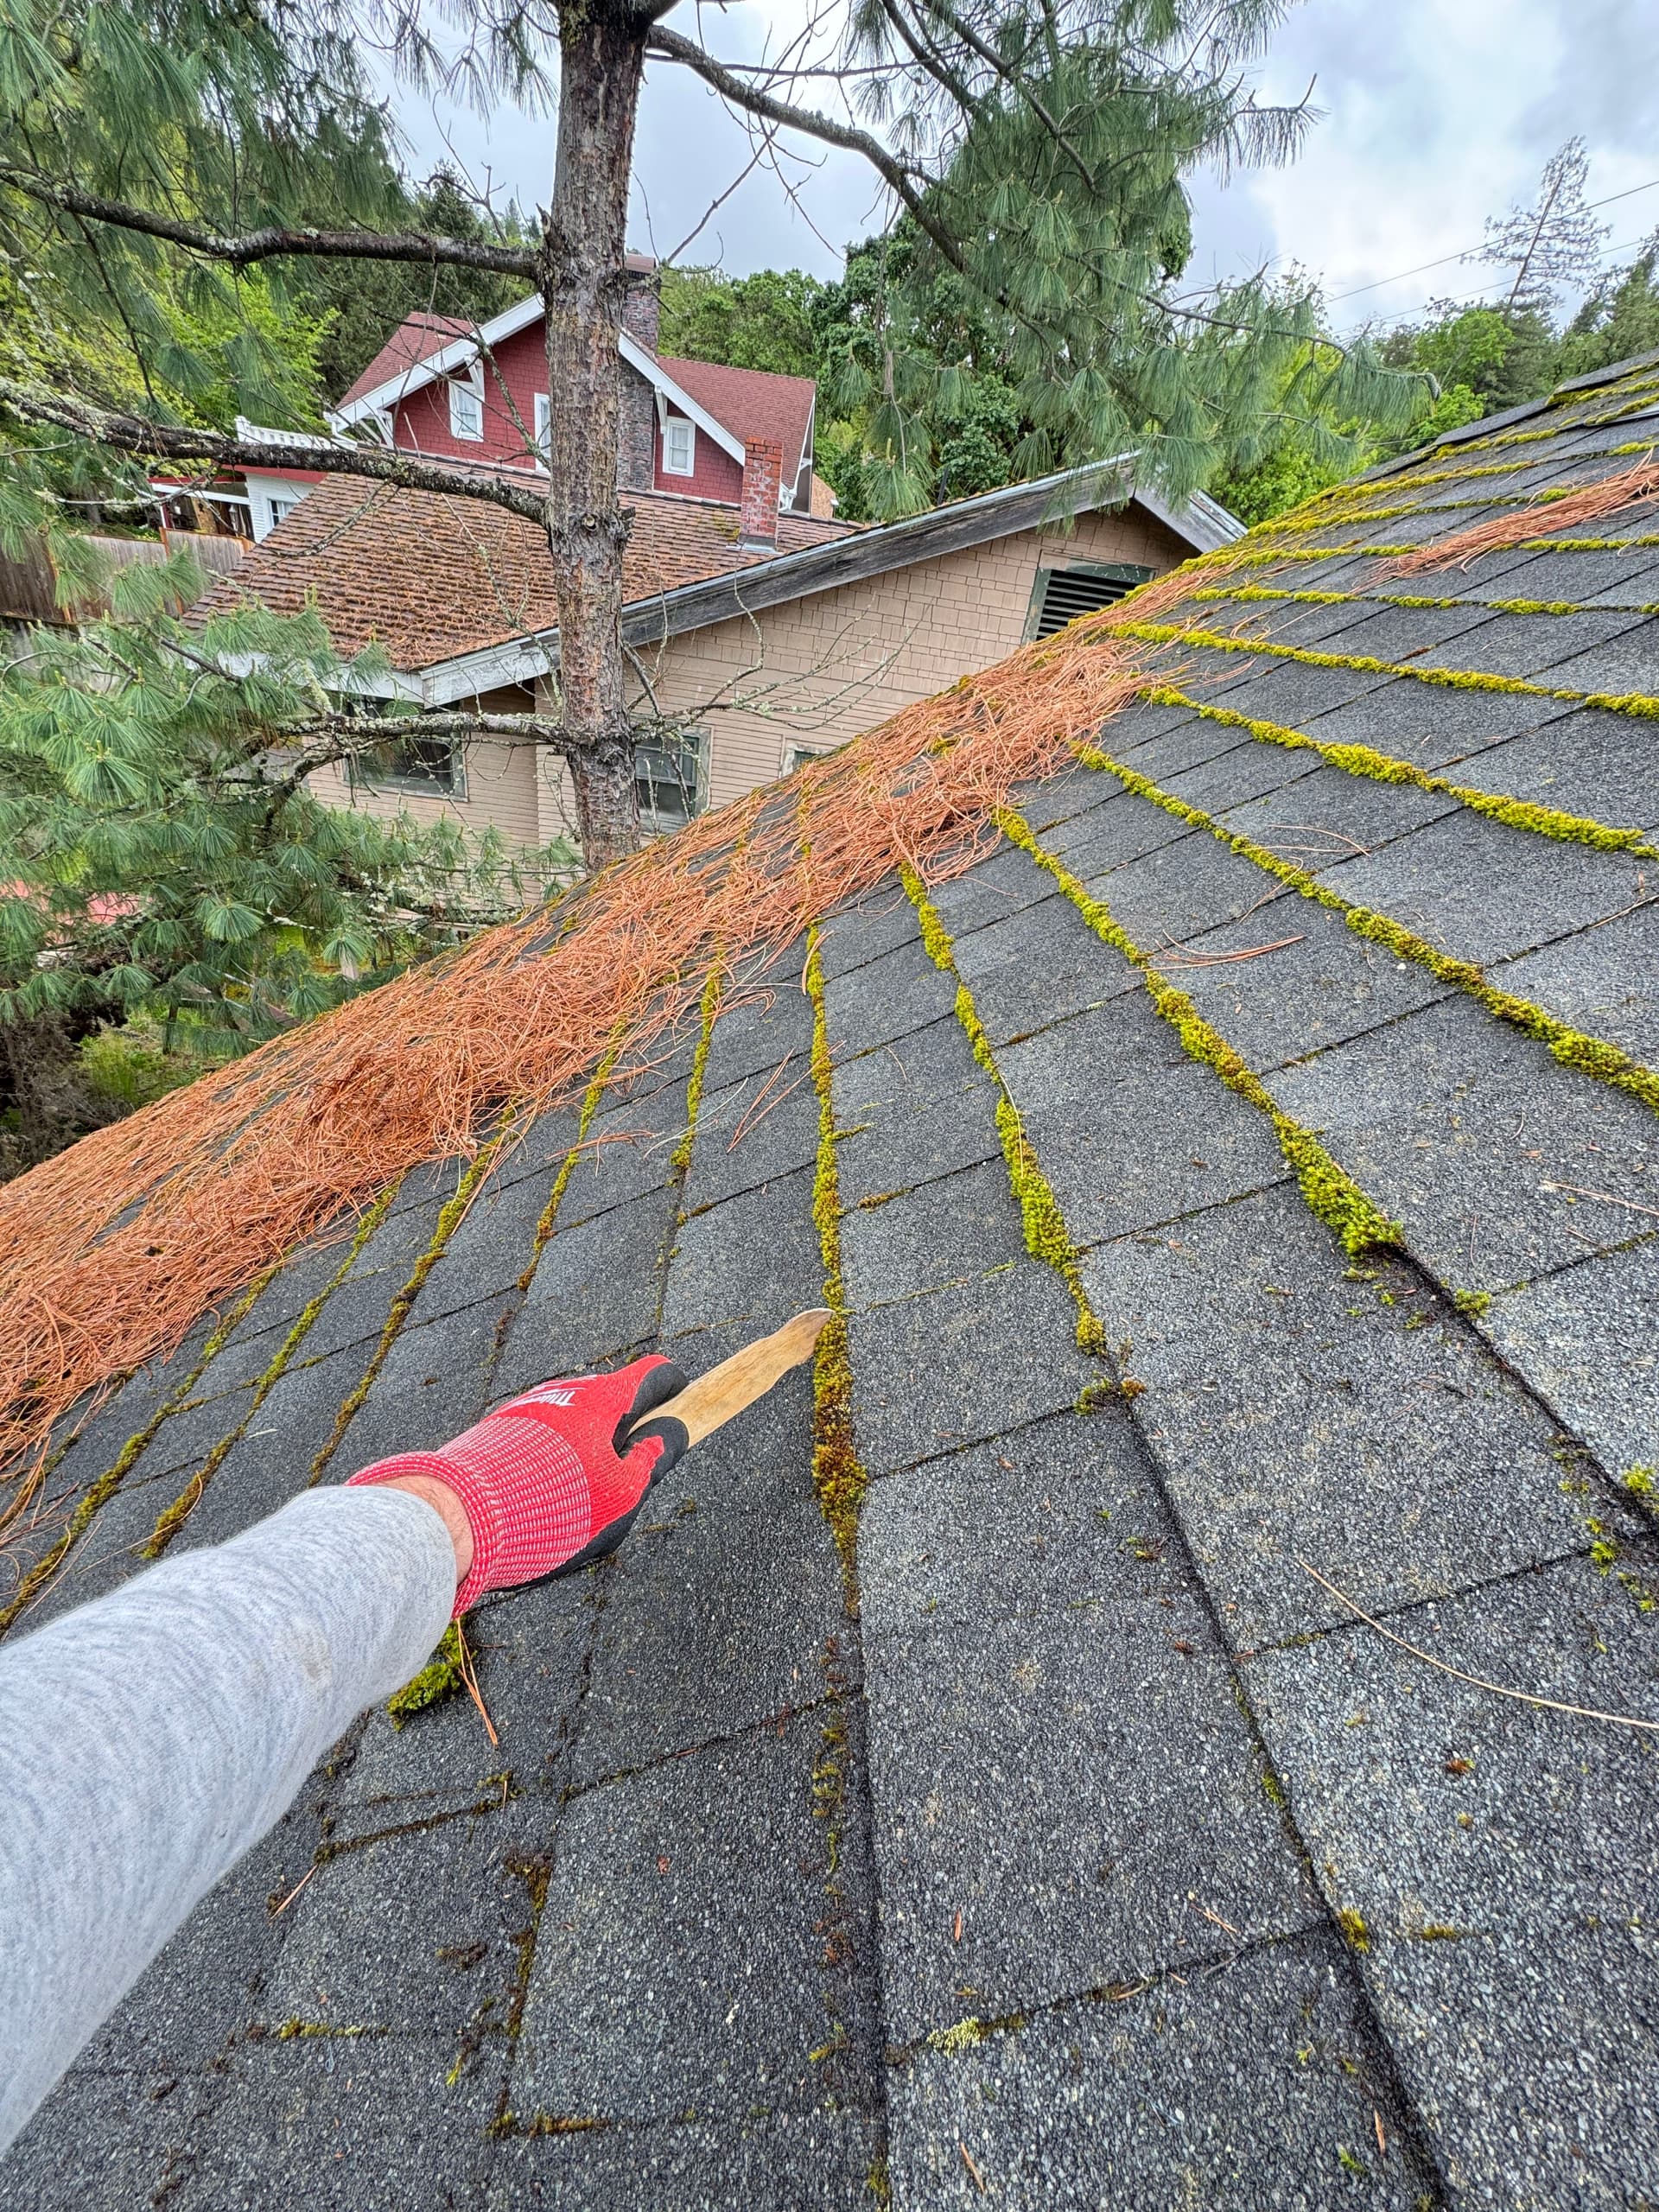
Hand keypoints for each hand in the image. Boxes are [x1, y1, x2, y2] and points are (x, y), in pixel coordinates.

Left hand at [348, 1355, 687, 1612]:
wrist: (459, 1514)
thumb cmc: (554, 1504)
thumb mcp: (622, 1494)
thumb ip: (653, 1461)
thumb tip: (673, 1432)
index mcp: (603, 1400)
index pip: (653, 1374)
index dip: (675, 1386)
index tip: (682, 1402)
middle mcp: (564, 1392)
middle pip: (610, 1400)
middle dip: (625, 1429)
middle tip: (627, 1476)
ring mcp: (527, 1408)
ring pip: (572, 1421)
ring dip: (584, 1446)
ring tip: (576, 1500)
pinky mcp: (497, 1430)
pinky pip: (539, 1438)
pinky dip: (550, 1459)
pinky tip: (539, 1499)